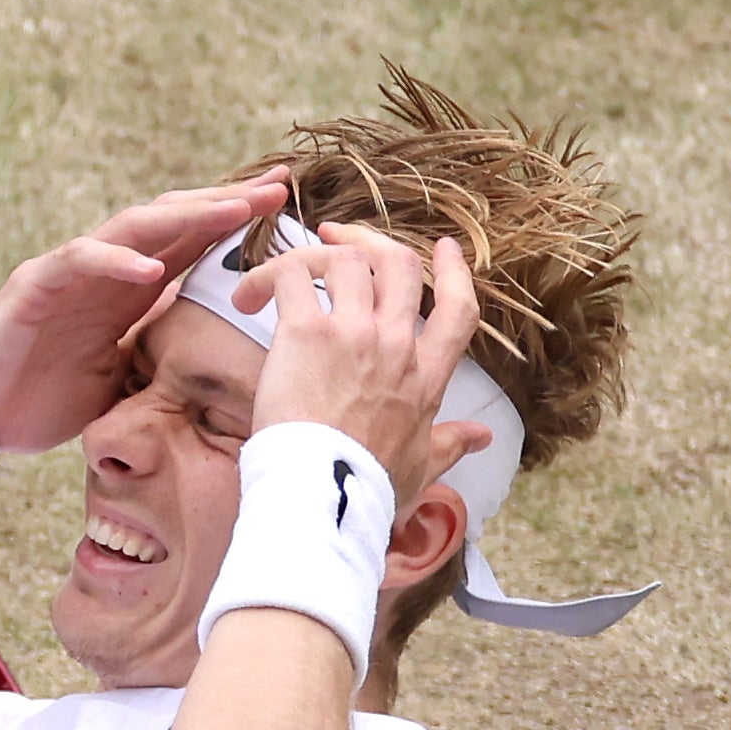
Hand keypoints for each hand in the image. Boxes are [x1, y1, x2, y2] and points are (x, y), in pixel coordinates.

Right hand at [0, 172, 289, 454]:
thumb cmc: (38, 400)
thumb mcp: (119, 381)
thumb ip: (155, 354)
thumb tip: (214, 357)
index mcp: (128, 291)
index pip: (189, 243)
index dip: (234, 225)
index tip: (284, 212)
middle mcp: (104, 270)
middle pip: (173, 221)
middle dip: (225, 204)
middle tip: (277, 191)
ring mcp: (69, 271)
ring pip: (134, 227)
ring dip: (186, 216)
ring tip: (234, 211)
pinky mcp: (35, 286)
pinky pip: (80, 261)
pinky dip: (115, 261)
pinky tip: (153, 267)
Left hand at [238, 222, 481, 497]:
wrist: (323, 494)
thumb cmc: (366, 489)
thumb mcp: (421, 466)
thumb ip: (451, 444)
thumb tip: (483, 438)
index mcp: (426, 376)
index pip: (458, 308)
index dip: (452, 271)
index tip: (443, 247)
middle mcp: (396, 344)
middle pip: (398, 264)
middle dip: (368, 239)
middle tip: (336, 235)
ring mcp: (354, 333)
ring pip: (347, 259)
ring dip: (312, 255)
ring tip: (280, 273)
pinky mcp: (307, 332)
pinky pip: (292, 275)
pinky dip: (267, 274)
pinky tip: (247, 297)